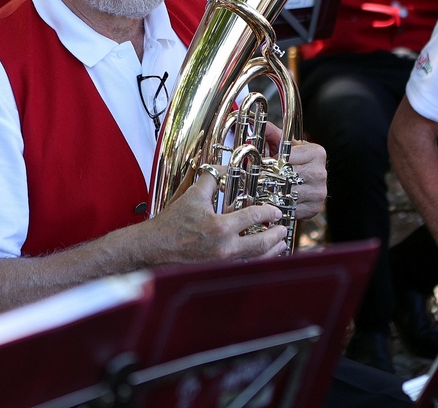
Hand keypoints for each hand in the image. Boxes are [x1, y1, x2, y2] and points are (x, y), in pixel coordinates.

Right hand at [151, 168, 288, 261]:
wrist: (154, 248)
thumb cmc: (172, 223)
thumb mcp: (193, 195)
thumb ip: (212, 179)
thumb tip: (225, 167)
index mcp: (219, 227)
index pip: (252, 217)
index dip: (268, 212)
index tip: (275, 211)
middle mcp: (224, 248)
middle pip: (261, 244)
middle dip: (276, 235)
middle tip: (283, 228)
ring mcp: (222, 263)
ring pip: (256, 259)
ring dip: (272, 251)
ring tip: (280, 243)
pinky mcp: (218, 271)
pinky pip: (245, 267)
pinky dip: (257, 261)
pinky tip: (262, 256)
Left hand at [263, 124, 326, 221]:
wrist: (307, 183)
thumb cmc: (295, 161)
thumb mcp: (286, 145)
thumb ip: (272, 134)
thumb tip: (252, 120)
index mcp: (317, 152)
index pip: (288, 156)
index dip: (273, 160)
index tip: (265, 163)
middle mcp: (321, 172)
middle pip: (287, 176)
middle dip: (271, 177)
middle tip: (259, 178)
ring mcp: (319, 192)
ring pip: (288, 193)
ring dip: (273, 193)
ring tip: (263, 189)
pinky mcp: (314, 208)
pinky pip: (292, 208)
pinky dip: (280, 206)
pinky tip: (274, 201)